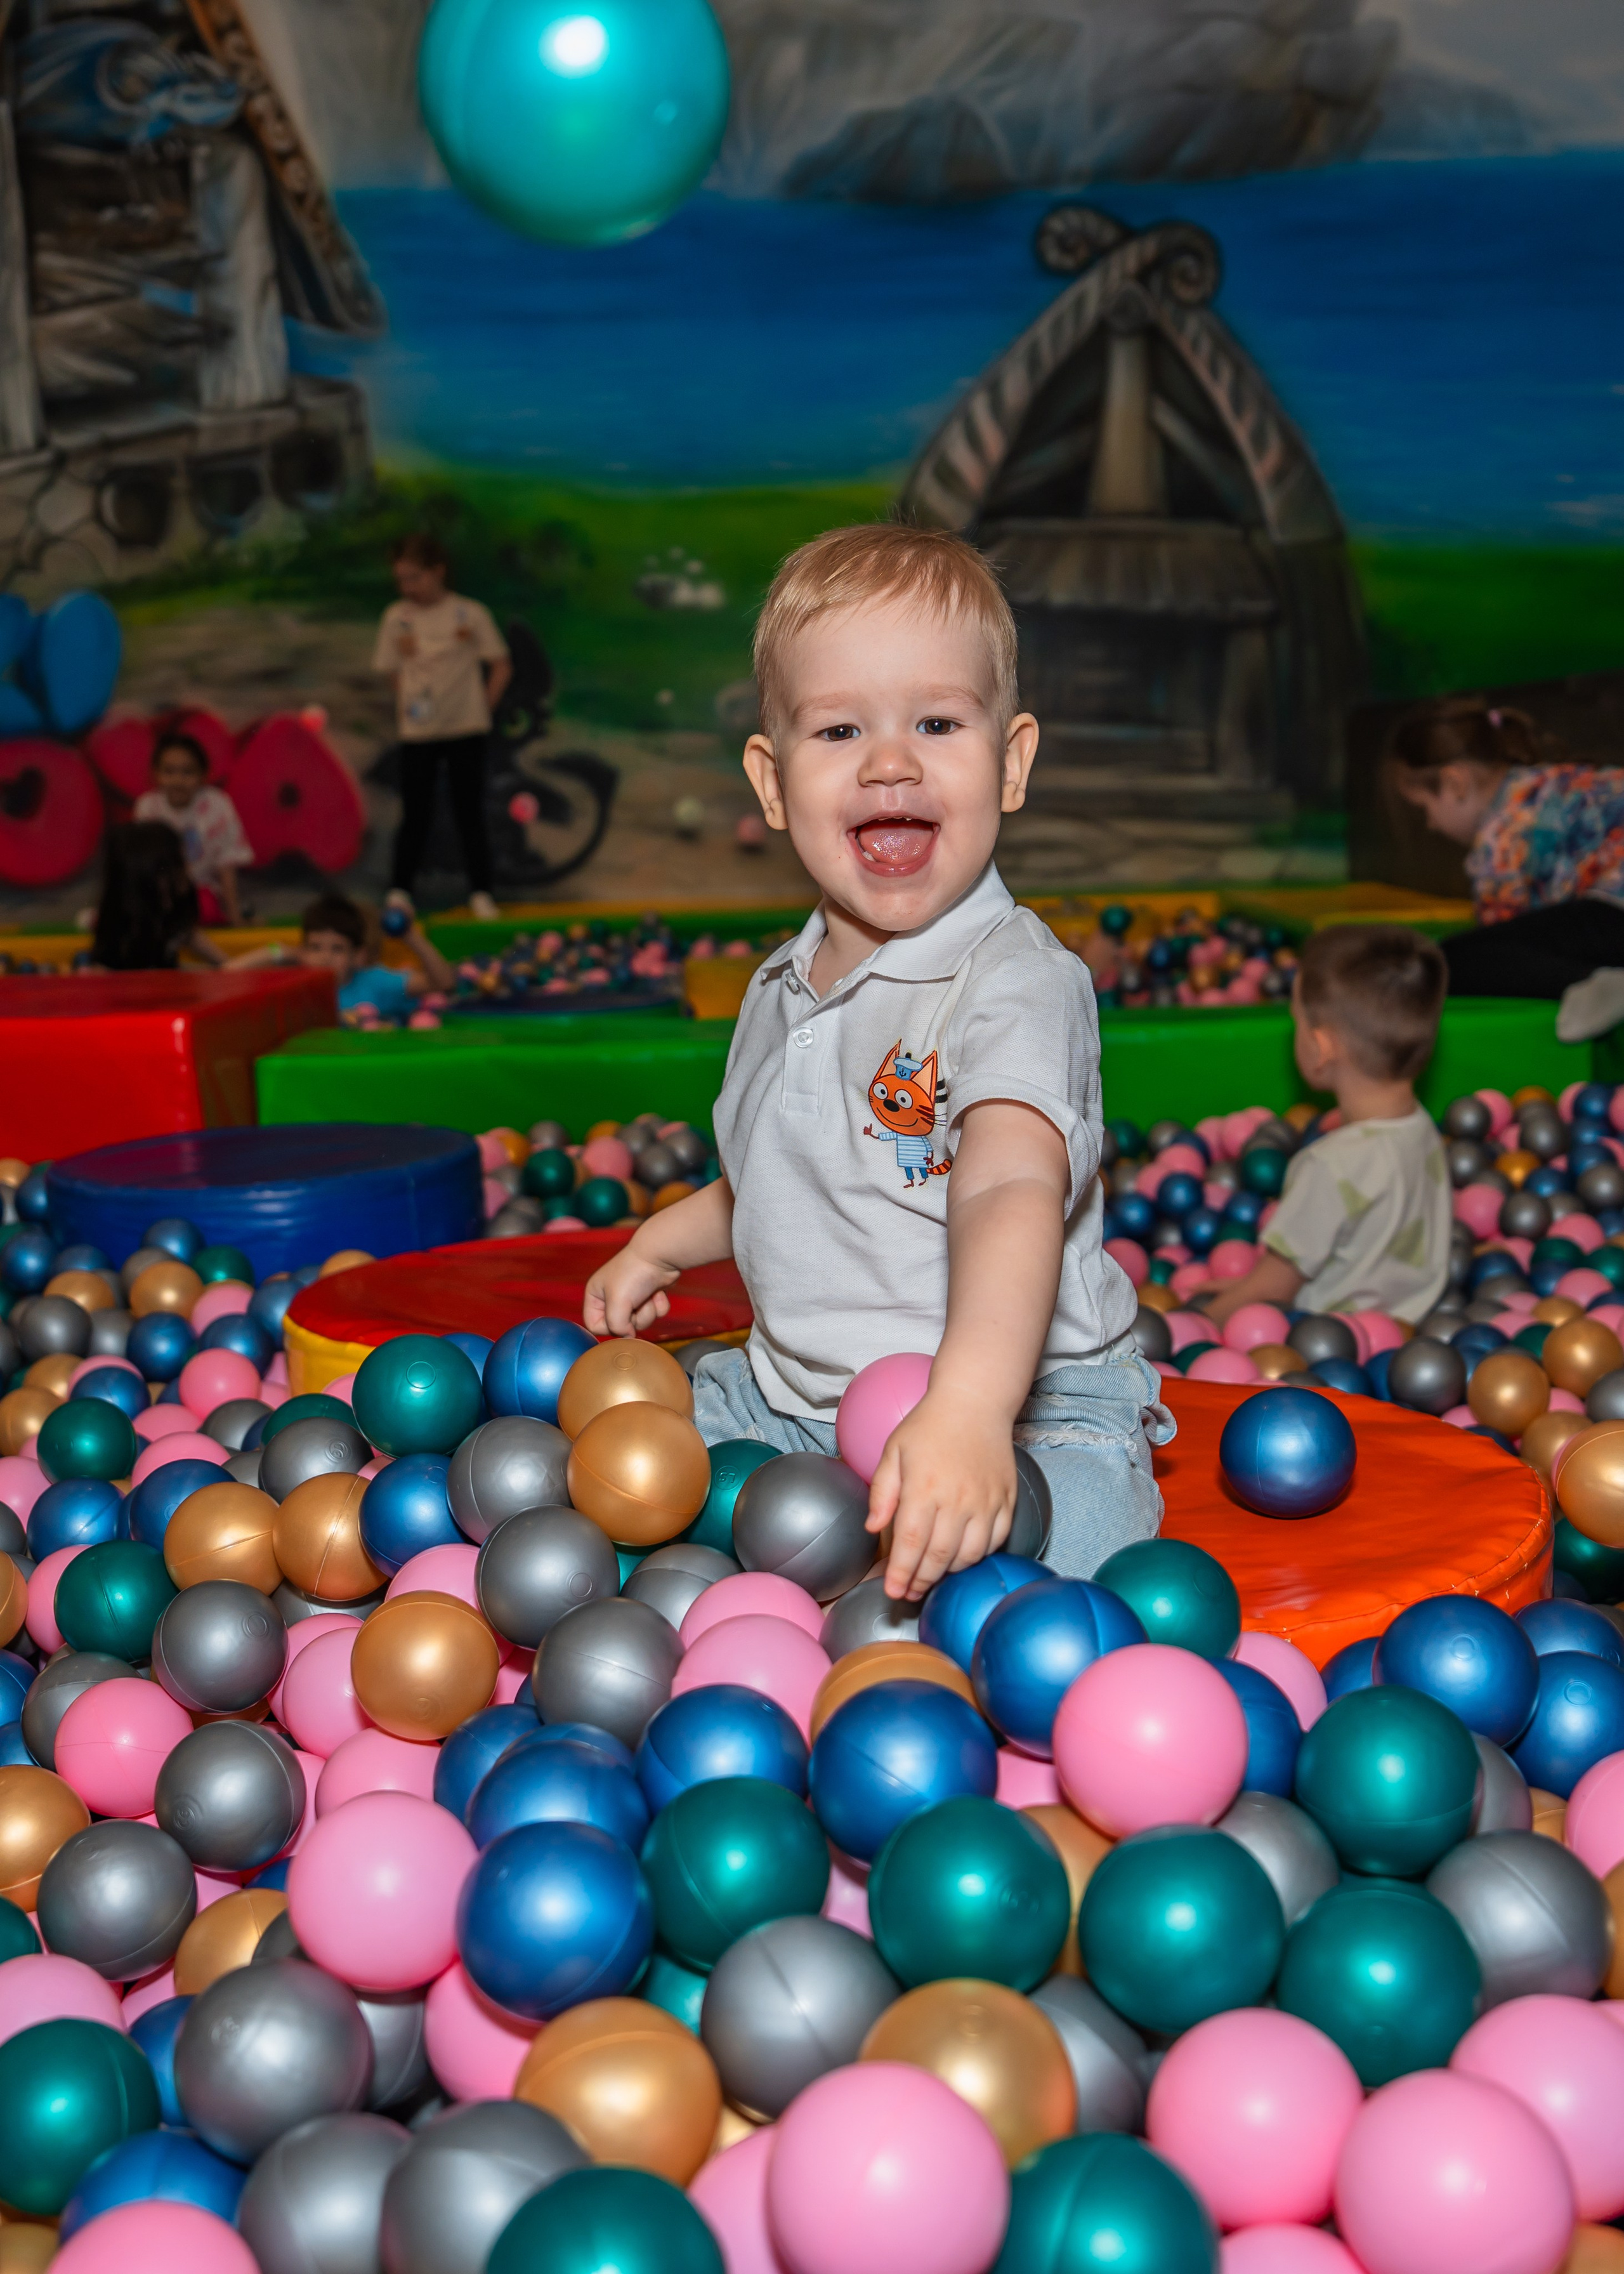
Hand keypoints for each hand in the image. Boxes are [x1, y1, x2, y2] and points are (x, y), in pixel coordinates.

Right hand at [584, 1245, 680, 1336]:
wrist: (661, 1255)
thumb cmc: (634, 1274)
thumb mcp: (617, 1302)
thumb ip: (616, 1326)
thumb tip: (628, 1336)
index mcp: (595, 1295)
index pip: (594, 1325)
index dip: (609, 1327)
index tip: (621, 1318)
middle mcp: (611, 1296)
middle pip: (620, 1326)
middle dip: (633, 1318)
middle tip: (637, 1303)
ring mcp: (632, 1297)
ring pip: (639, 1322)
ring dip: (648, 1312)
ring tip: (649, 1295)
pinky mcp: (649, 1296)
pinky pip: (654, 1313)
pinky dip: (659, 1305)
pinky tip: (659, 1291)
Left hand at [866, 1391, 1015, 1600]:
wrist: (975, 1402)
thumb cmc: (929, 1426)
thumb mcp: (894, 1451)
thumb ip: (882, 1492)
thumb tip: (873, 1529)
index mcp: (924, 1488)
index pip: (910, 1544)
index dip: (901, 1574)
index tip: (893, 1592)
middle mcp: (957, 1499)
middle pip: (939, 1556)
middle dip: (921, 1581)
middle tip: (909, 1593)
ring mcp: (986, 1501)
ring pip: (969, 1555)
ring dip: (949, 1573)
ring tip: (933, 1577)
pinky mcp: (1007, 1500)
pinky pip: (995, 1541)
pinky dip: (979, 1556)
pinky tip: (962, 1557)